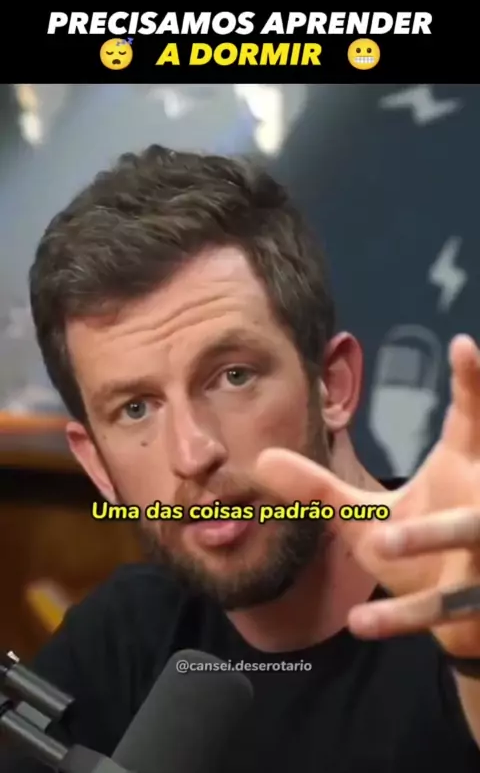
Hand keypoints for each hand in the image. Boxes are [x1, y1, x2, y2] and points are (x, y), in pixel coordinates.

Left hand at [255, 335, 479, 657]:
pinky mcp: (469, 602)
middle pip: (475, 479)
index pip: (471, 421)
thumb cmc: (415, 546)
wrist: (456, 611)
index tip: (464, 344)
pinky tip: (358, 620)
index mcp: (460, 471)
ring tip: (382, 542)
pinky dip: (399, 615)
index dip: (471, 384)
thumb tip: (259, 458)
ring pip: (464, 539)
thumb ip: (316, 487)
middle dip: (450, 474)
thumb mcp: (364, 515)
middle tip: (430, 463)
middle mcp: (477, 505)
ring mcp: (479, 557)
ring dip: (427, 538)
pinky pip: (438, 607)